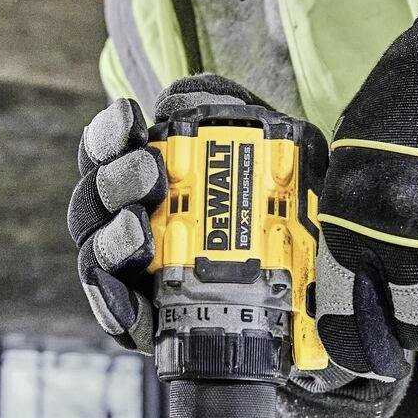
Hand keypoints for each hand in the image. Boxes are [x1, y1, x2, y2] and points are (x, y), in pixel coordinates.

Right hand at [66, 75, 271, 353]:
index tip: (130, 119)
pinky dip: (112, 303)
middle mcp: (128, 221)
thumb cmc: (284, 213)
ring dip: (113, 238)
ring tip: (141, 233)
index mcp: (147, 177)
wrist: (323, 292)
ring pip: (96, 252)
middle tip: (151, 173)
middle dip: (116, 180)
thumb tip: (181, 96)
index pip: (107, 150)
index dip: (109, 133)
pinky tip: (123, 297)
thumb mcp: (275, 152)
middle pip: (94, 198)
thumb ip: (231, 114)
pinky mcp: (146, 321)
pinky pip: (115, 313)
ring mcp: (133, 273)